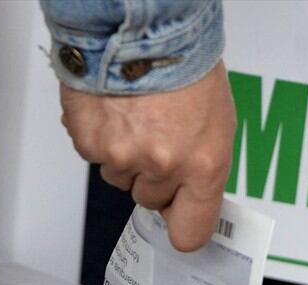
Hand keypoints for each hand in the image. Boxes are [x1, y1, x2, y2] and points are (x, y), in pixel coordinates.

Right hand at [60, 60, 235, 251]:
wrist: (142, 29)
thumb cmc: (185, 65)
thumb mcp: (216, 122)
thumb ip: (202, 166)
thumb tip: (191, 194)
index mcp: (204, 164)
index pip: (190, 231)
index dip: (183, 228)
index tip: (181, 223)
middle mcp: (164, 166)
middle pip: (151, 200)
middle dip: (153, 178)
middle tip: (158, 140)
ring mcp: (124, 158)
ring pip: (121, 179)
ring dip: (127, 156)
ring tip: (137, 117)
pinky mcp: (90, 144)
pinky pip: (96, 157)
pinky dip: (102, 138)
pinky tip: (115, 111)